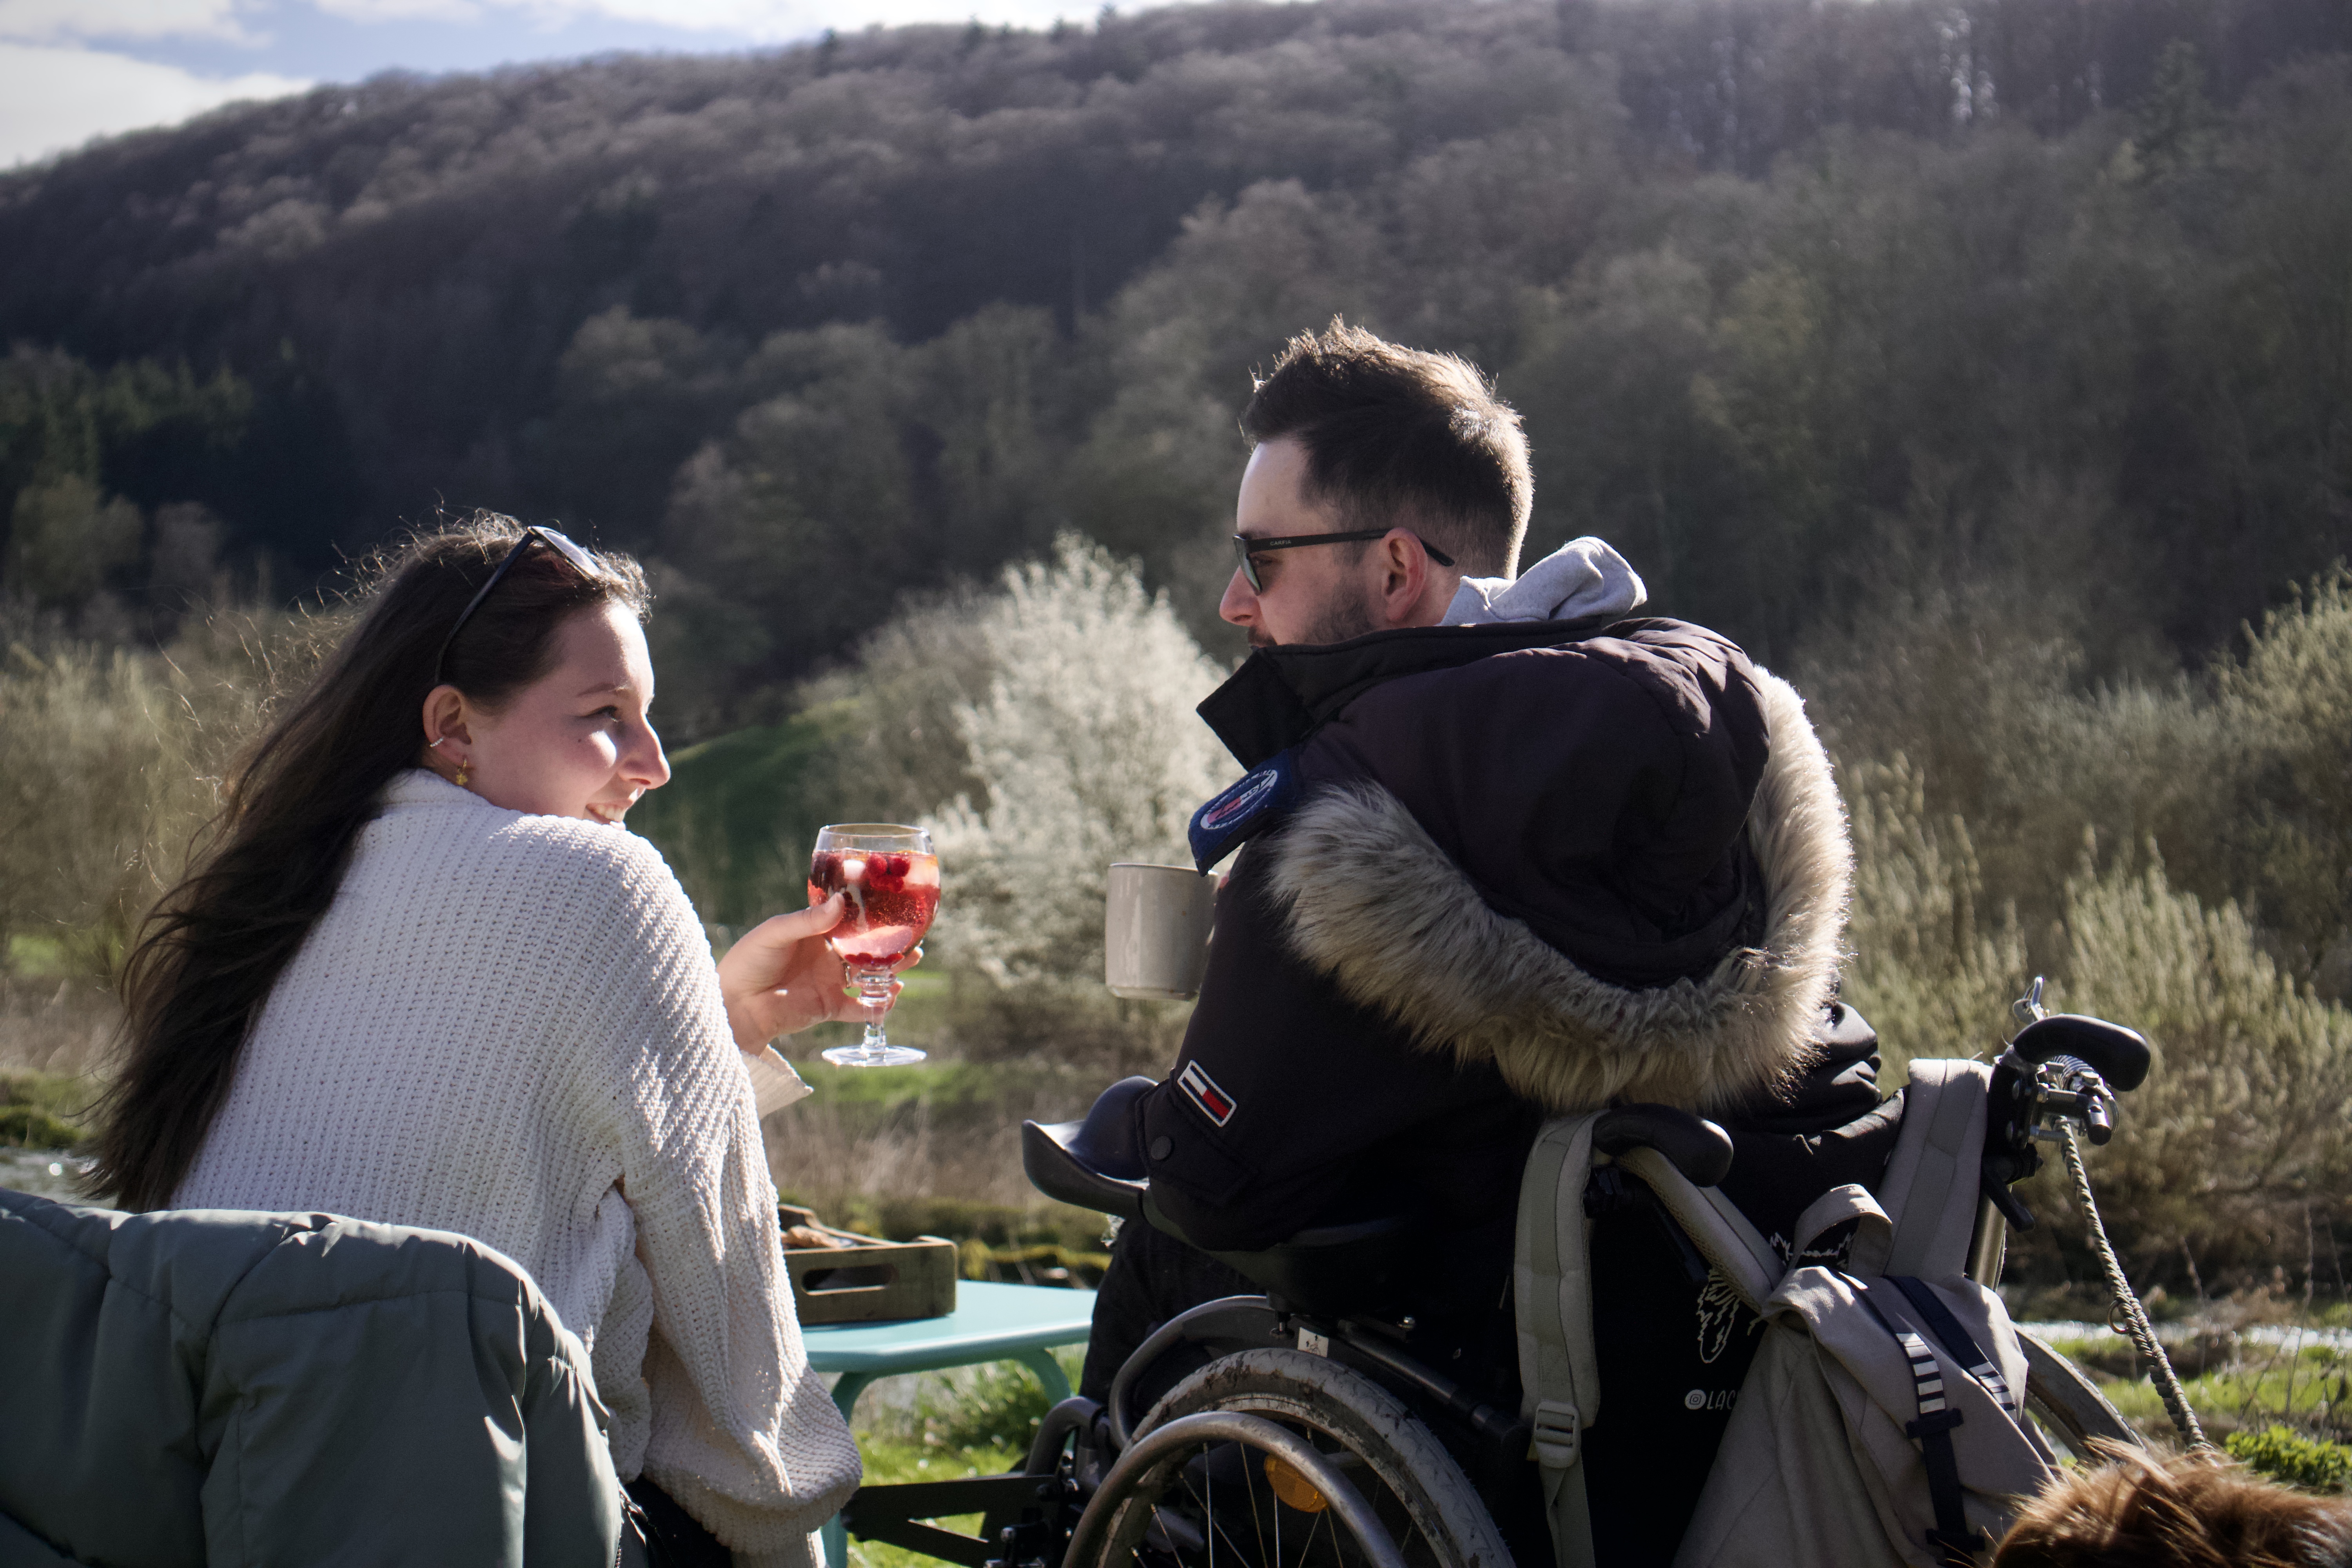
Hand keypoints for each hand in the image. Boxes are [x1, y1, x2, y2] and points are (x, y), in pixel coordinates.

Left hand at [716, 893, 921, 1049]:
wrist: (734, 1004)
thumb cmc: (747, 961)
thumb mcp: (775, 933)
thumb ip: (809, 920)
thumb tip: (841, 902)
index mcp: (815, 933)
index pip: (849, 921)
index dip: (871, 914)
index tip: (893, 903)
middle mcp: (827, 956)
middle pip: (866, 948)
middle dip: (890, 943)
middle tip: (913, 935)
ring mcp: (830, 982)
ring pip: (869, 975)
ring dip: (891, 969)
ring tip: (912, 959)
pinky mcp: (829, 1007)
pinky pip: (860, 1007)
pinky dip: (878, 1004)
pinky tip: (892, 995)